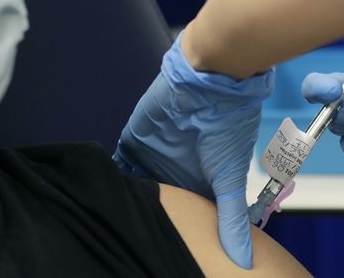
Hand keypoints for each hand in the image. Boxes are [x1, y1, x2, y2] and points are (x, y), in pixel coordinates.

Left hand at [114, 31, 273, 268]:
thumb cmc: (227, 128)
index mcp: (201, 183)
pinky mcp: (134, 144)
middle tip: (134, 247)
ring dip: (126, 203)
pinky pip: (118, 166)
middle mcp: (176, 172)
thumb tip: (243, 263)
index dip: (179, 232)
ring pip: (135, 189)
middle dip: (147, 221)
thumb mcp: (230, 180)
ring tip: (114, 229)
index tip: (167, 255)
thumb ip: (231, 220)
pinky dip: (110, 180)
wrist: (209, 83)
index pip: (188, 214)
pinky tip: (100, 199)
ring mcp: (153, 158)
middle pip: (158, 205)